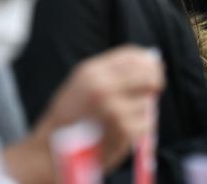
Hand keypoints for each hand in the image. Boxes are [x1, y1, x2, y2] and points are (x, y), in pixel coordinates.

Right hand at [10, 46, 164, 181]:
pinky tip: (123, 130)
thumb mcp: (82, 83)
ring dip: (142, 108)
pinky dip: (140, 127)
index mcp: (92, 71)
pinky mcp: (123, 130)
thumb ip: (111, 73)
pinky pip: (146, 122)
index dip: (147, 60)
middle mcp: (104, 87)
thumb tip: (147, 64)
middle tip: (156, 86)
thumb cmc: (70, 116)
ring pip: (148, 100)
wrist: (51, 150)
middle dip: (155, 79)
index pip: (132, 56)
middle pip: (146, 74)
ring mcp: (114, 109)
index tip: (155, 67)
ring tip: (124, 116)